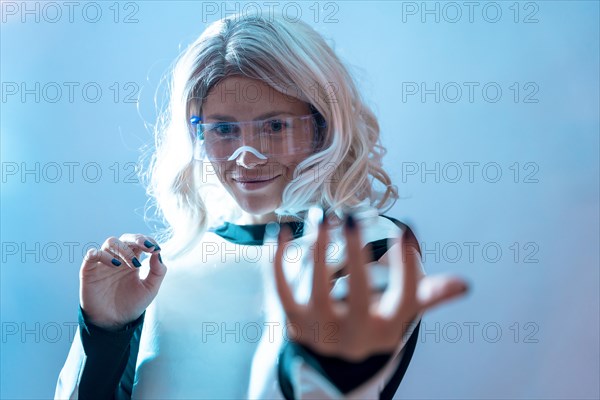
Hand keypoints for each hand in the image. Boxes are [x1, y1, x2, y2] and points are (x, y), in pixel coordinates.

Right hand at [79, 234, 166, 330]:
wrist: (115, 323)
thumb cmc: (132, 304)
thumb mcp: (150, 289)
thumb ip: (158, 271)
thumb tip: (158, 252)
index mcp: (133, 260)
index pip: (139, 242)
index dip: (148, 241)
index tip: (156, 248)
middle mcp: (118, 258)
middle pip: (125, 238)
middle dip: (137, 239)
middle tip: (148, 247)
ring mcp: (103, 263)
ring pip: (110, 242)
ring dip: (124, 248)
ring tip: (133, 264)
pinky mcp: (89, 271)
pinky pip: (91, 254)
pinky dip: (102, 254)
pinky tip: (114, 264)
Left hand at [273, 214, 467, 361]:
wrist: (330, 354)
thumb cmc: (372, 320)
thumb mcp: (400, 313)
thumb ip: (428, 296)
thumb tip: (464, 285)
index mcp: (387, 330)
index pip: (405, 299)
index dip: (407, 265)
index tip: (405, 228)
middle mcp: (355, 336)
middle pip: (359, 297)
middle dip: (356, 255)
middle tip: (353, 217)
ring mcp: (321, 330)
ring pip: (316, 290)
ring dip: (317, 249)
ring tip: (320, 214)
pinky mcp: (293, 321)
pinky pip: (281, 290)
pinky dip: (278, 260)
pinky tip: (281, 231)